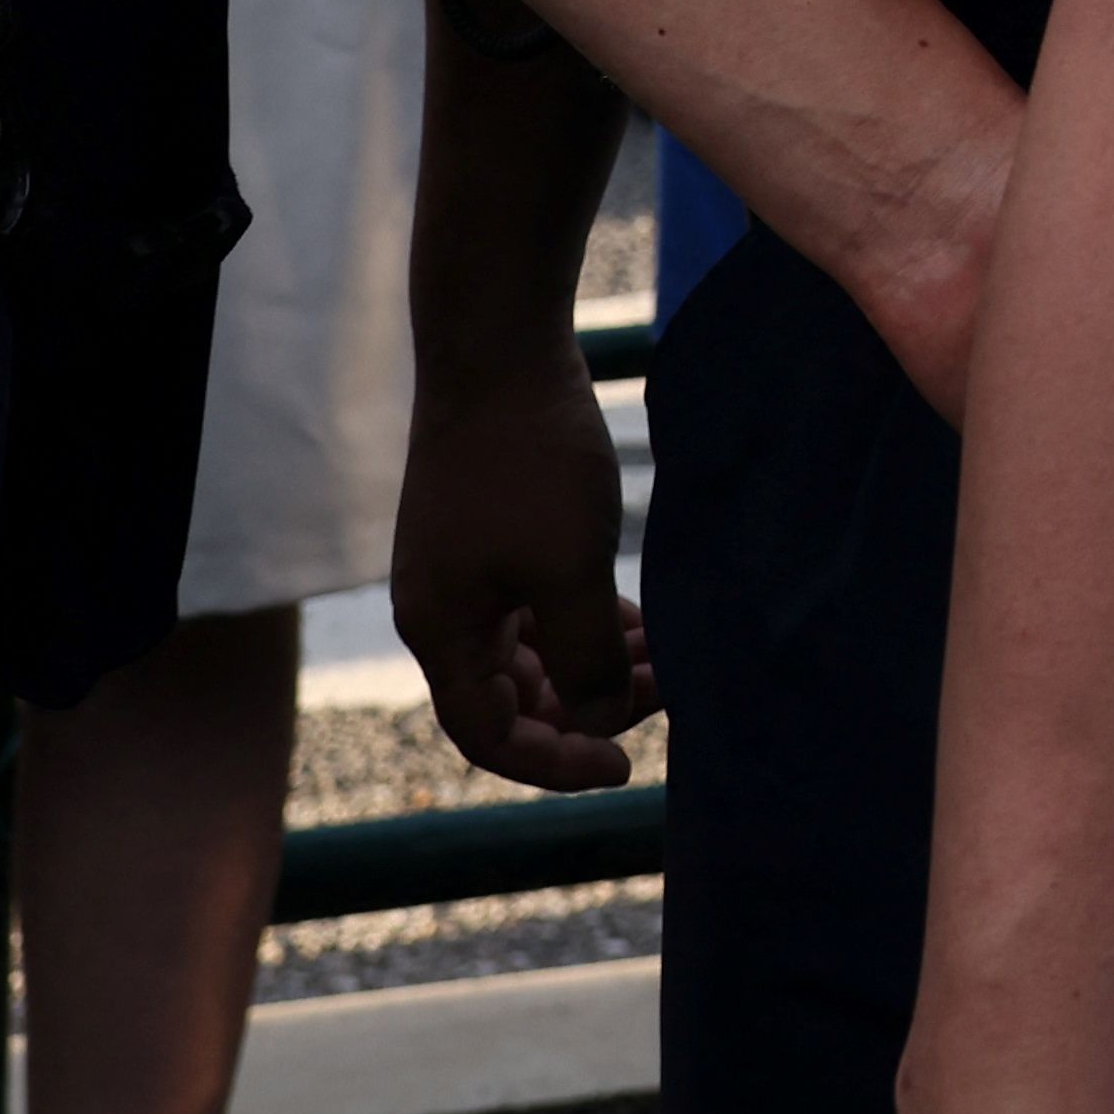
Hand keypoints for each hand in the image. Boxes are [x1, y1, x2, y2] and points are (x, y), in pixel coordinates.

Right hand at [390, 353, 656, 790]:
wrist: (499, 345)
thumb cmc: (531, 459)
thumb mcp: (569, 569)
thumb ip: (585, 657)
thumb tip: (598, 718)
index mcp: (442, 630)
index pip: (487, 736)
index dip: (554, 762)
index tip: (624, 767)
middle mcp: (442, 609)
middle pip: (511, 697)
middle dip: (588, 706)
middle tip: (667, 694)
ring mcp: (465, 568)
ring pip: (532, 650)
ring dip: (596, 661)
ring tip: (670, 659)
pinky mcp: (491, 531)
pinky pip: (537, 604)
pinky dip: (586, 620)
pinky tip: (643, 620)